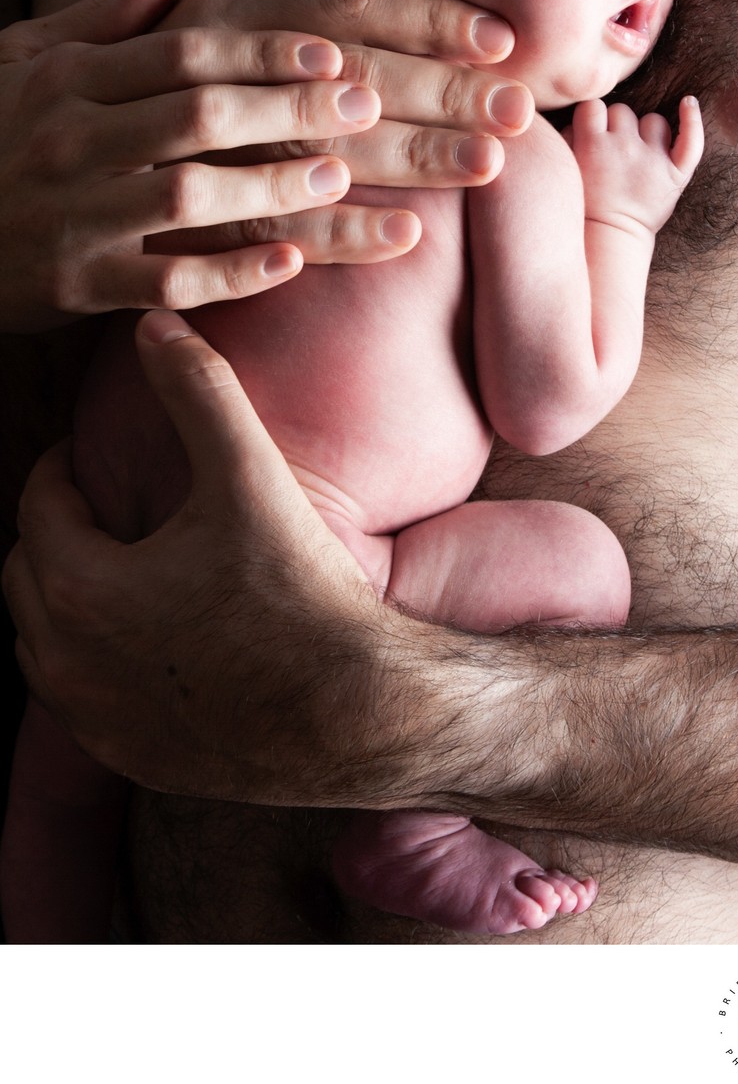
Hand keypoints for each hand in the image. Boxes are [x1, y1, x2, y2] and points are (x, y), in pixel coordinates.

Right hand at [0, 0, 423, 328]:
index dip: (262, 51)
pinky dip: (232, 273)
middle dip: (288, 110)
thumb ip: (104, 19)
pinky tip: (289, 262)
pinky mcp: (79, 286)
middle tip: (363, 107)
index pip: (181, 52)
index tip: (330, 54)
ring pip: (190, 196)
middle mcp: (71, 141)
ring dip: (273, 186)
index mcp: (66, 79)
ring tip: (340, 177)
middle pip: (198, 116)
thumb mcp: (24, 64)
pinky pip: (168, 280)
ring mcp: (75, 216)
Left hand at [5, 311, 443, 803]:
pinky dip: (92, 664)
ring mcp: (95, 721)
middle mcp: (68, 663)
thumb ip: (198, 390)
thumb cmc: (300, 592)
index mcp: (81, 587)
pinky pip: (79, 704)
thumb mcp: (249, 477)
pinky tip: (143, 642)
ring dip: (63, 603)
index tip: (85, 458)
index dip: (60, 472)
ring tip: (116, 571)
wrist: (357, 711)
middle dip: (54, 535)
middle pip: (25, 577)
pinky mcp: (128, 759)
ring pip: (41, 645)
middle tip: (99, 509)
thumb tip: (155, 324)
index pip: (38, 508)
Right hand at [567, 96, 703, 237]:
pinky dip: (691, 119)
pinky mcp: (676, 173)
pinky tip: (688, 103)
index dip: (591, 117)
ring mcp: (653, 159)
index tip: (590, 132)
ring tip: (639, 153)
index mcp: (591, 145)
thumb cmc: (582, 207)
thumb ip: (567, 140)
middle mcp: (623, 147)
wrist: (609, 240)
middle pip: (622, 111)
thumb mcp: (565, 170)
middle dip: (616, 126)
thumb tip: (578, 120)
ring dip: (646, 131)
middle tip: (612, 152)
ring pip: (653, 121)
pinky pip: (691, 139)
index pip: (592, 107)